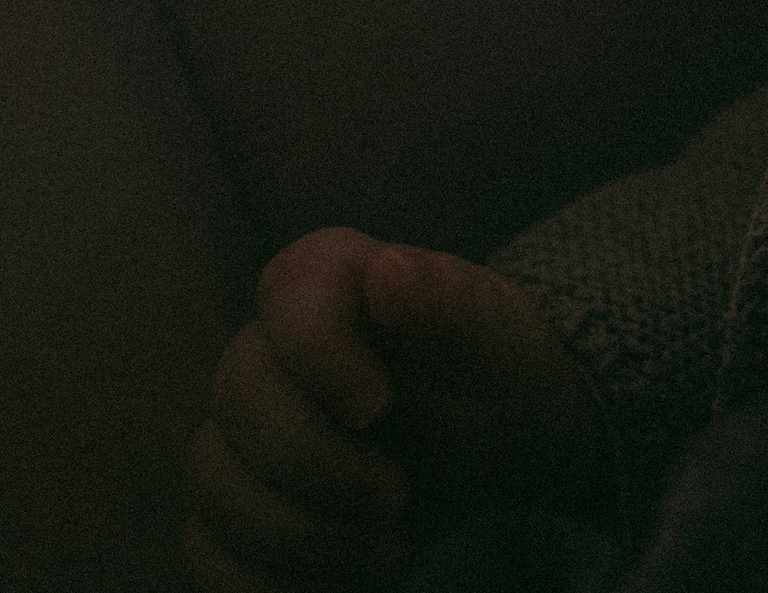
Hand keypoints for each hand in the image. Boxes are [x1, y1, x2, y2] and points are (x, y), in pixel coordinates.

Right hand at [184, 227, 611, 590]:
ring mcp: (242, 431)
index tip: (378, 407)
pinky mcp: (236, 506)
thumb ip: (446, 299)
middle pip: (236, 394)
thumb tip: (386, 269)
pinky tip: (339, 582)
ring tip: (386, 543)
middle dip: (316, 461)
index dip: (318, 354)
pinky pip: (204, 551)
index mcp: (331, 280)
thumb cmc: (493, 367)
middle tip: (396, 496)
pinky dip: (266, 581)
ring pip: (213, 482)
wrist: (500, 441)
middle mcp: (271, 347)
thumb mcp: (494, 333)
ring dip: (300, 532)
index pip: (287, 292)